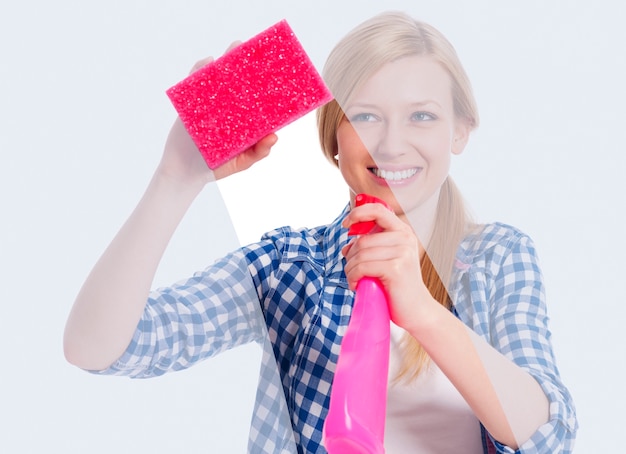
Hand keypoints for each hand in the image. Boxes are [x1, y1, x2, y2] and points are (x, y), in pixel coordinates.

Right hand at [158, 43, 277, 186]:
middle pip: (237, 82)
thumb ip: (258, 151)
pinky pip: (194, 82)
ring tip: (236, 47)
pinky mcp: (191, 103)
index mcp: (241, 118)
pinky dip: (200, 70)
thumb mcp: (242, 161)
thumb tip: (274, 136)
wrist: (185, 171)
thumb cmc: (216, 165)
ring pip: (217, 78)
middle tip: (254, 49)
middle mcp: (227, 107)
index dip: (265, 84)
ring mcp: (209, 103)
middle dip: (245, 63)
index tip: (276, 69)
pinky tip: (209, 62)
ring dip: (226, 60)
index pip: (255, 97)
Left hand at [341, 202, 435, 331]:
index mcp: (403, 232)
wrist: (417, 310)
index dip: (358, 213)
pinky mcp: (396, 268)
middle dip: (350, 258)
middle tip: (353, 272)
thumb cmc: (398, 286)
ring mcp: (402, 252)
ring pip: (360, 254)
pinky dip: (353, 277)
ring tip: (355, 281)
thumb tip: (346, 246)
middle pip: (362, 240)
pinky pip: (362, 267)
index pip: (378, 210)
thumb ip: (369, 249)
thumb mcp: (385, 261)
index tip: (345, 224)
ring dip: (350, 270)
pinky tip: (356, 286)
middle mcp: (405, 238)